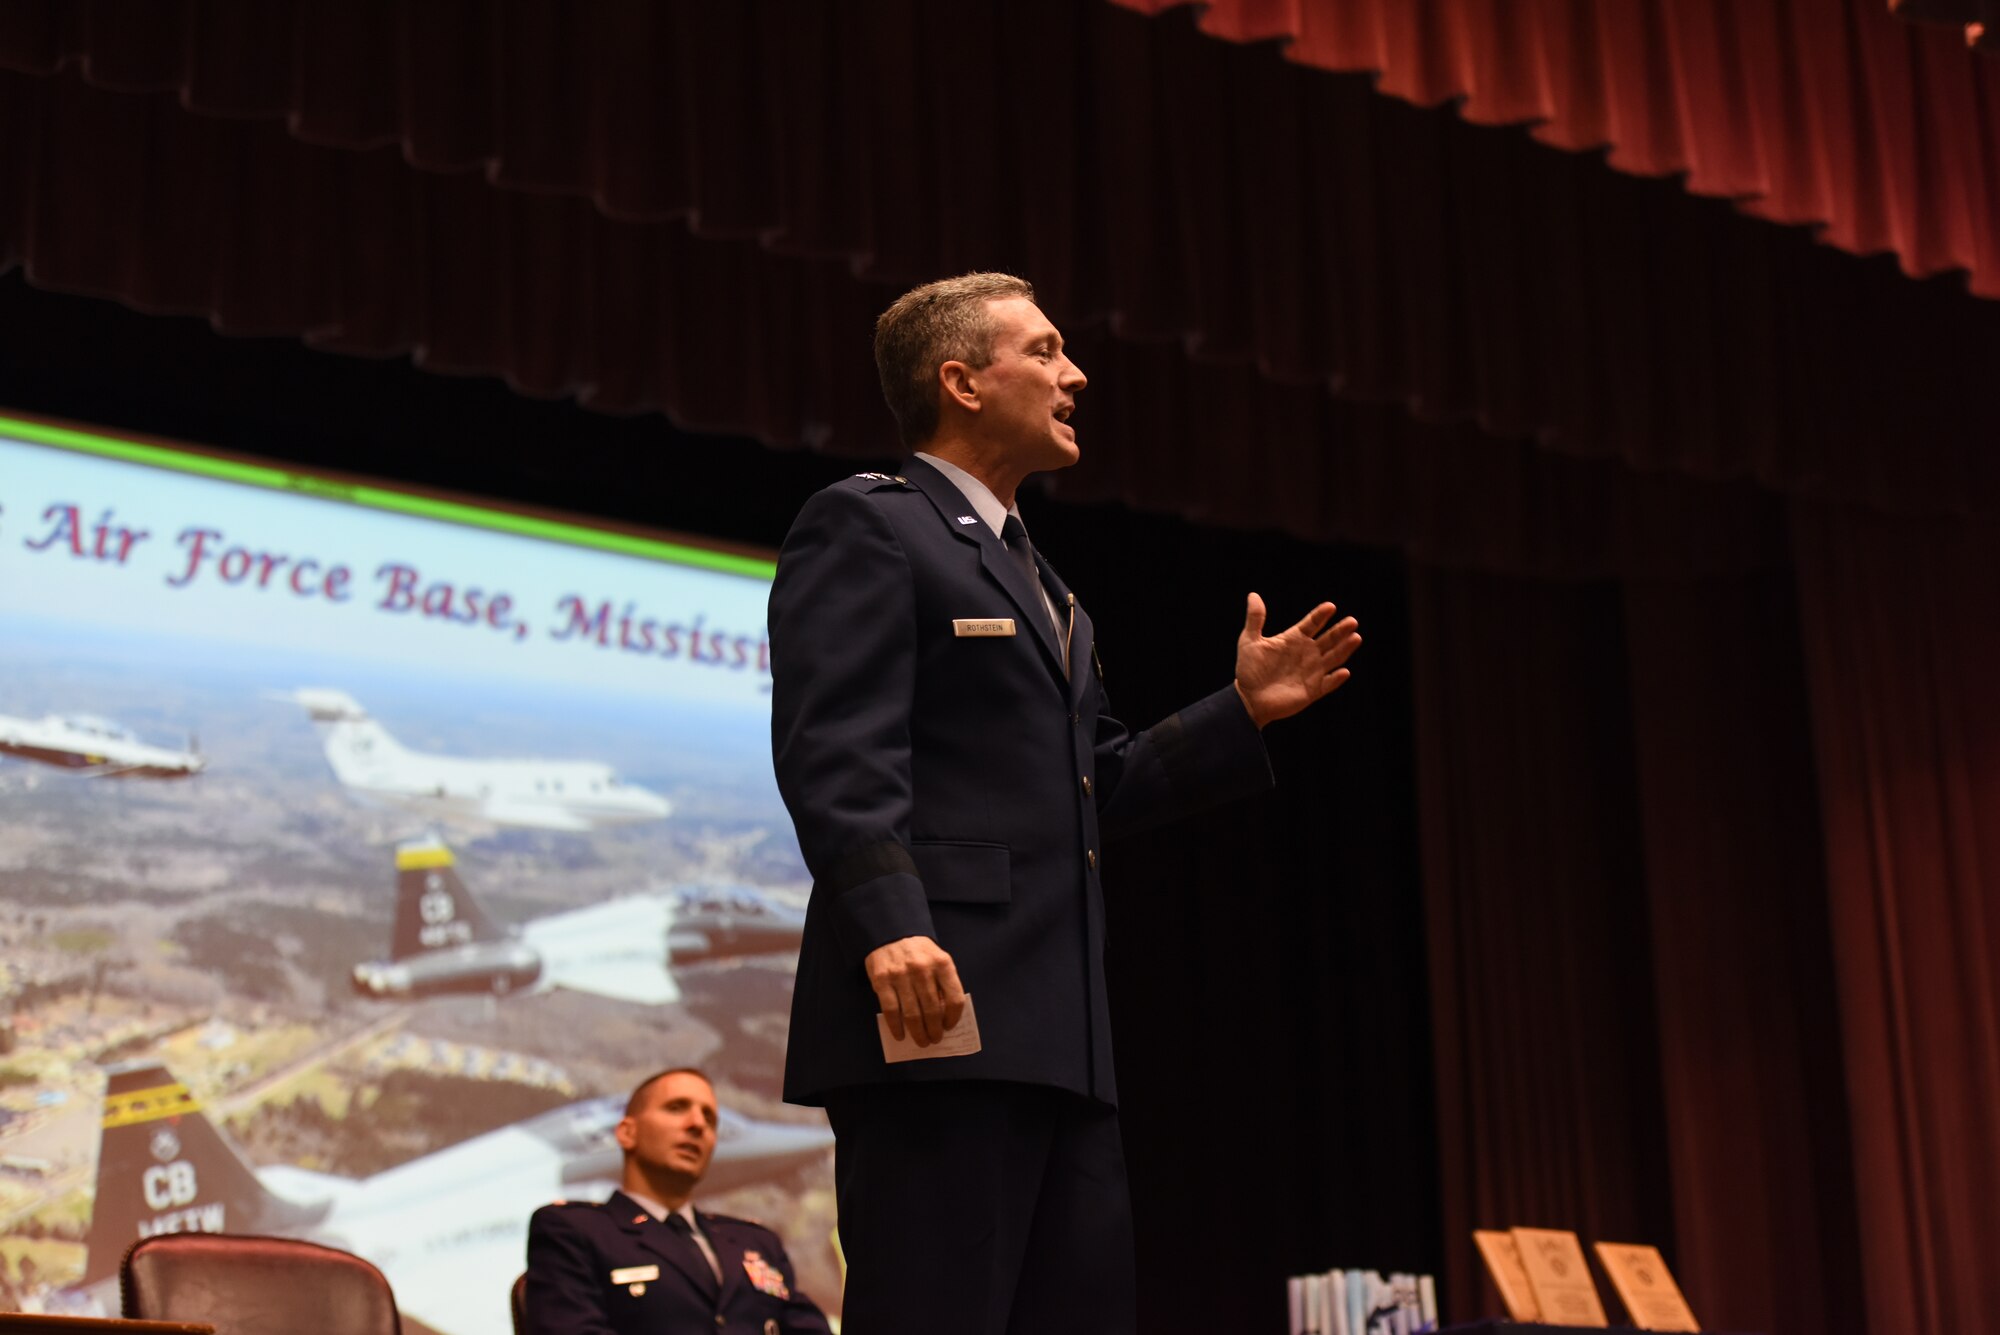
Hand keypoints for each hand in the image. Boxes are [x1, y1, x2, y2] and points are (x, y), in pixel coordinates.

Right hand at [864, 935, 966, 1045]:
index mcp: (942, 964)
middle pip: (933, 1010)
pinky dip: (896, 1027)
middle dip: (935, 1030)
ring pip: (912, 1014)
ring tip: (921, 1041)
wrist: (890, 932)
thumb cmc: (918, 951)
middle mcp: (922, 970)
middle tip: (934, 1039)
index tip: (949, 1027)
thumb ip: (942, 982)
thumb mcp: (937, 959)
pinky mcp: (882, 980)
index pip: (954, 998)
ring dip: (918, 1033)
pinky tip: (900, 1035)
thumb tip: (943, 1015)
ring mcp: (901, 975)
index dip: (953, 1018)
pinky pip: (891, 1011)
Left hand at [1233, 592, 1360, 728]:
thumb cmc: (1248, 669)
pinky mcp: (1312, 690)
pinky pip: (1328, 684)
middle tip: (1352, 621)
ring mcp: (1311, 671)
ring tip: (1355, 637)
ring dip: (1345, 649)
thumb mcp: (1249, 641)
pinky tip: (1344, 671)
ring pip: (1333, 658)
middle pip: (1329, 639)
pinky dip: (1336, 679)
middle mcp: (1307, 653)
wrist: (1248, 698)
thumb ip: (1255, 619)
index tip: (1330, 606)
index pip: (1312, 623)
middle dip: (1340, 630)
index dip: (1321, 615)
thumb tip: (1253, 595)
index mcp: (1294, 639)